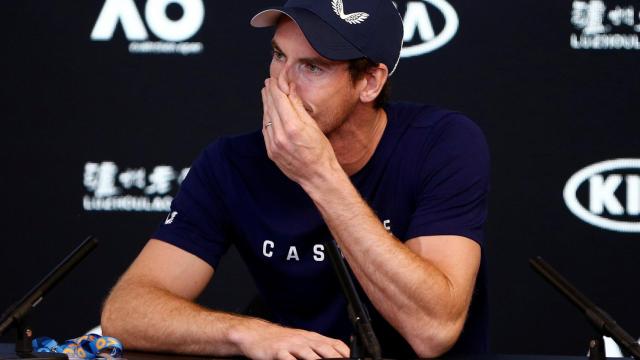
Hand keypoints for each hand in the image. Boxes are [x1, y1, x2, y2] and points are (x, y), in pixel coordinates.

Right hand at [235, 319, 349, 359]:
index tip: (355, 359)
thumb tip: (336, 354)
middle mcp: (304, 340)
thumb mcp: (302, 339)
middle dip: (336, 358)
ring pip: (309, 354)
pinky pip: (288, 359)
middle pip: (325, 349)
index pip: (334, 344)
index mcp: (311, 337)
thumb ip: (317, 347)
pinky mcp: (278, 352)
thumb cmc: (280, 340)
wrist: (256, 334)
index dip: (346, 352)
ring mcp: (291, 345)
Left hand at [261, 78, 339, 187]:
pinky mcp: (271, 152)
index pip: (279, 99)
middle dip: (269, 93)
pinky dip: (266, 119)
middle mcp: (280, 135)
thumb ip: (298, 107)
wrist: (317, 176)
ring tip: (266, 93)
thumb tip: (290, 89)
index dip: (276, 87)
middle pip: (270, 107)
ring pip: (266, 118)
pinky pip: (265, 131)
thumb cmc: (321, 152)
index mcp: (292, 126)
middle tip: (268, 82)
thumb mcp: (313, 126)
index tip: (275, 78)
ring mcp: (273, 144)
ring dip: (266, 104)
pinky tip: (268, 112)